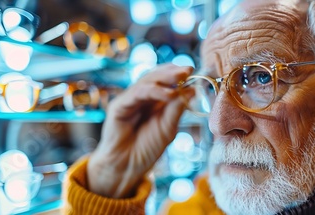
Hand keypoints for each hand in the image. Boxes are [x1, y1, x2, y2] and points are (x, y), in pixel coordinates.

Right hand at [87, 64, 192, 197]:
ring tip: (182, 76)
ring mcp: (130, 99)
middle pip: (157, 77)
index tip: (195, 71)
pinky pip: (138, 93)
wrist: (127, 166)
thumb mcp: (168, 127)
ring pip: (147, 81)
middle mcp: (141, 97)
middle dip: (173, 72)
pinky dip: (154, 91)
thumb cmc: (147, 148)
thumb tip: (192, 89)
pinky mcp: (119, 105)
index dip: (179, 75)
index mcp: (154, 101)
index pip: (167, 81)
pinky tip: (169, 93)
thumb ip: (177, 108)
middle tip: (188, 69)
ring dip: (166, 77)